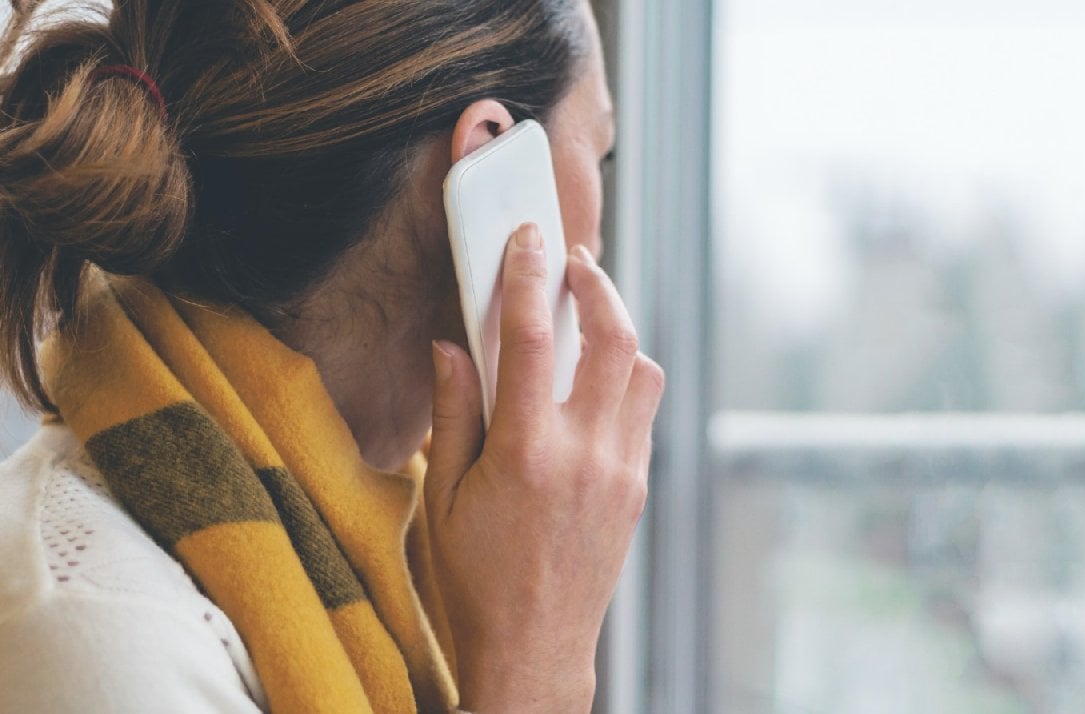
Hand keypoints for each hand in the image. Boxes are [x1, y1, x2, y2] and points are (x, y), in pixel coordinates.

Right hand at [424, 223, 663, 712]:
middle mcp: (584, 455)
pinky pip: (642, 413)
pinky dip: (623, 380)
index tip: (527, 237)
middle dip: (599, 285)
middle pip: (614, 339)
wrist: (535, 650)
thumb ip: (452, 413)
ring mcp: (621, 471)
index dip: (528, 278)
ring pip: (643, 372)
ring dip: (620, 333)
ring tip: (588, 319)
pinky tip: (591, 384)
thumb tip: (450, 344)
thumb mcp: (440, 498)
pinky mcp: (637, 489)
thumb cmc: (475, 580)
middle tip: (577, 262)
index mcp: (525, 454)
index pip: (530, 341)